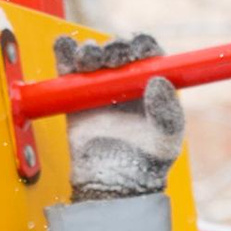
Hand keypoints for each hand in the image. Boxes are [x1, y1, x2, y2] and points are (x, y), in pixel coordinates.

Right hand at [55, 29, 185, 196]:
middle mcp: (125, 76)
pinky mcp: (75, 92)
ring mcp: (99, 82)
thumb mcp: (166, 139)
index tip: (132, 54)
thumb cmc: (147, 162)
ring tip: (87, 61)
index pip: (146, 50)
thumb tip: (158, 82)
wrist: (114, 184)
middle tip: (108, 60)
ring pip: (92, 54)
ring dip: (88, 50)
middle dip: (112, 48)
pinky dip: (63, 51)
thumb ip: (166, 112)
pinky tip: (64, 47)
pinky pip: (67, 67)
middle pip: (117, 49)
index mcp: (151, 79)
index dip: (138, 46)